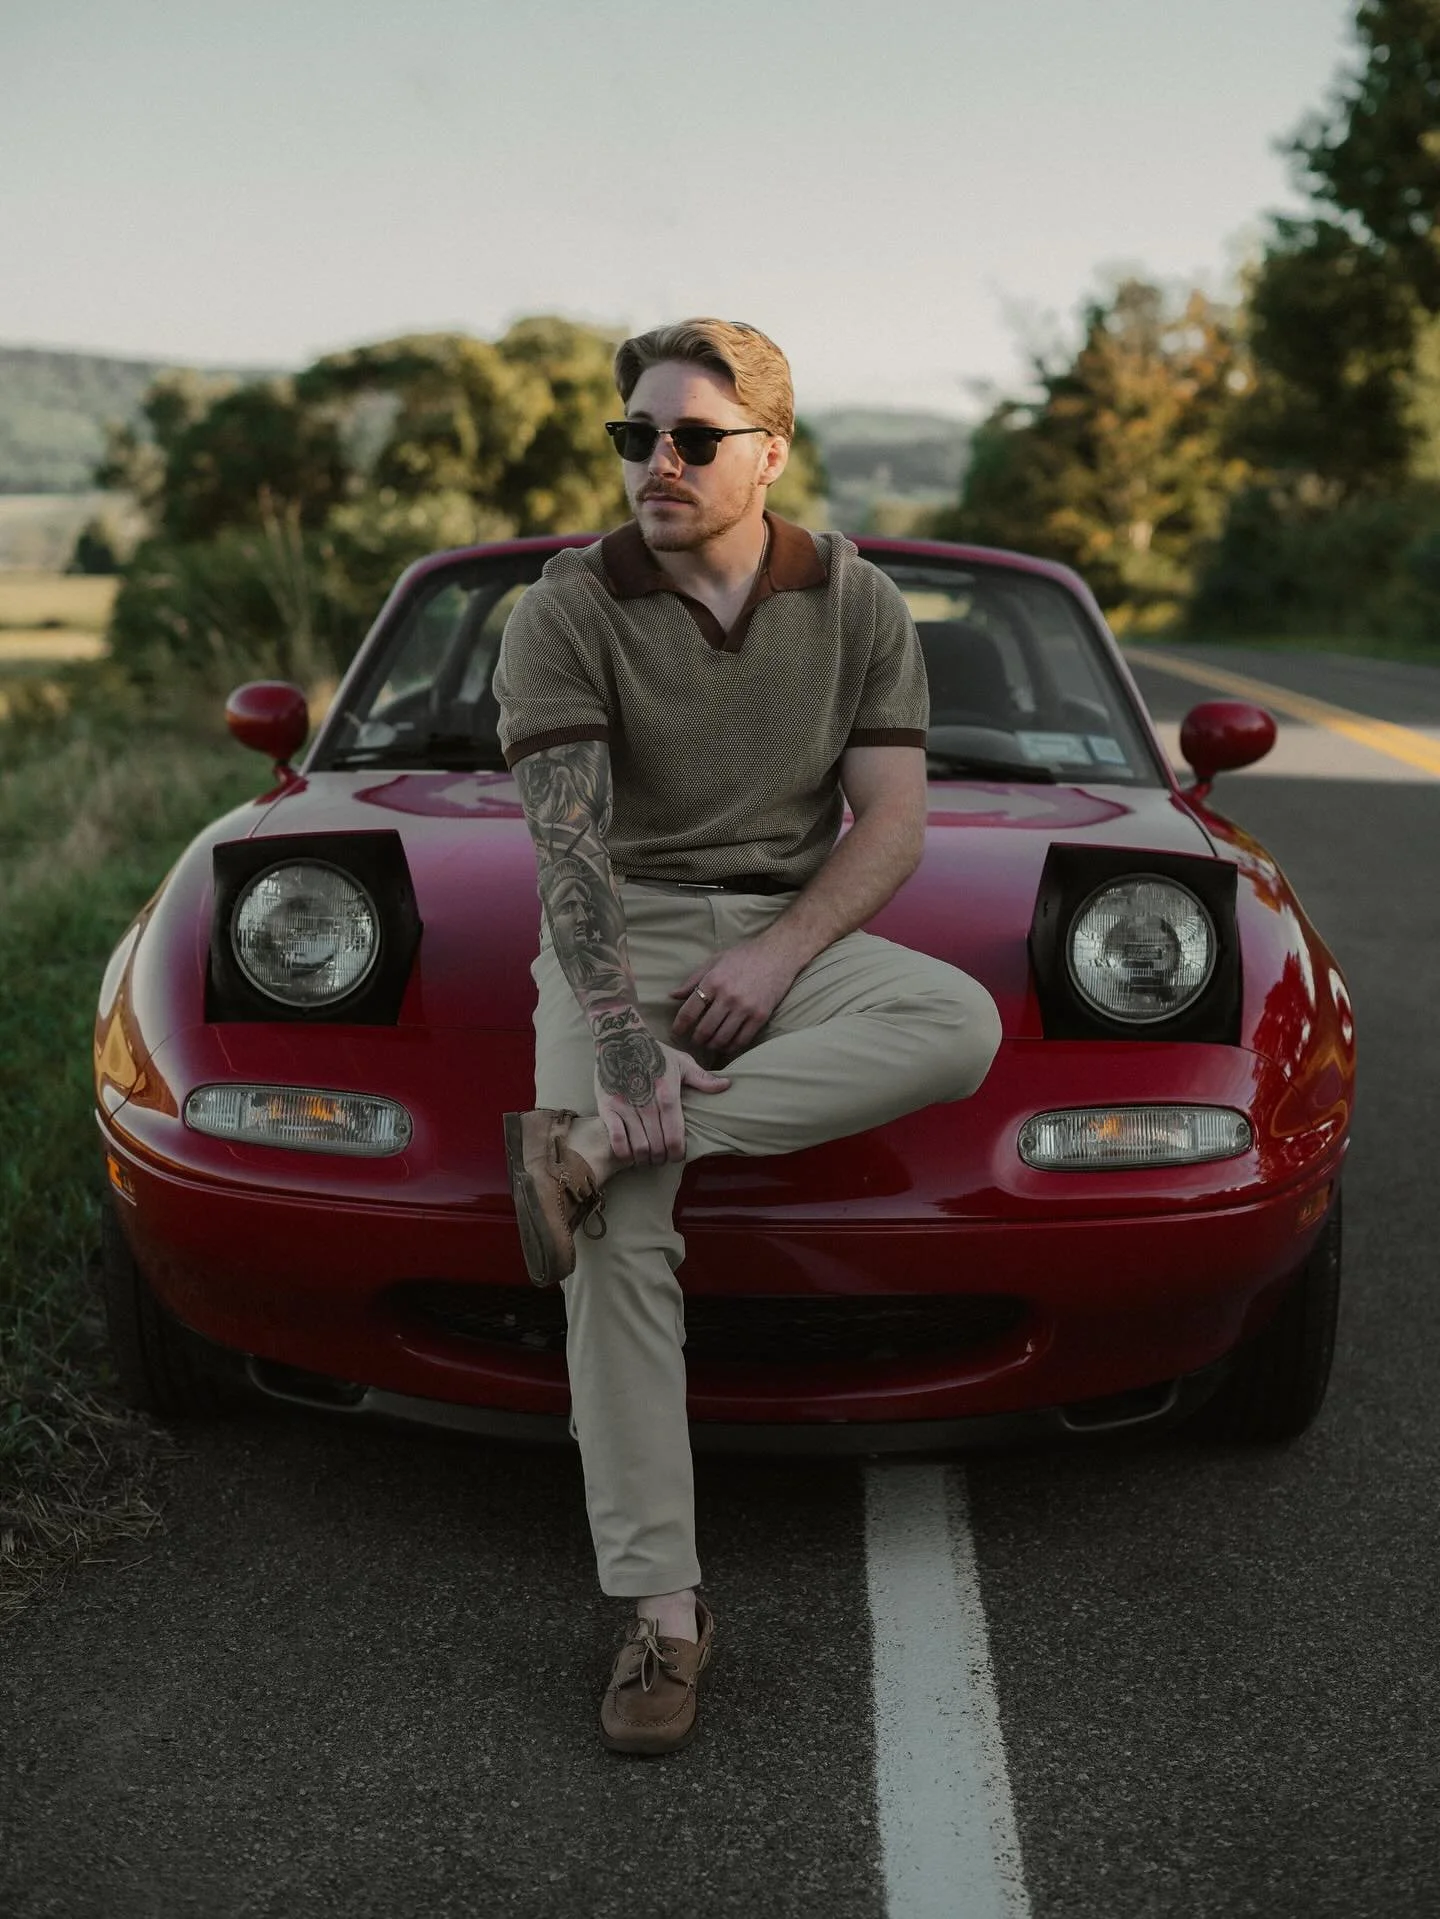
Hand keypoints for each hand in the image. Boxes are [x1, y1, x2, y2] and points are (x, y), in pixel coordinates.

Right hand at [593, 1019, 730, 1167]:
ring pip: (638, 1147)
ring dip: (645, 1158)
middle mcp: (647, 1103)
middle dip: (662, 1158)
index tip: (677, 1155)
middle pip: (658, 1146)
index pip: (675, 1136)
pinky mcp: (606, 1107)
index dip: (677, 1152)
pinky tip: (628, 1153)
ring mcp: (624, 1106)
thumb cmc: (653, 1051)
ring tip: (647, 1158)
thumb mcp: (681, 1062)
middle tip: (662, 1158)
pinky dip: (623, 1152)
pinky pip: (615, 1139)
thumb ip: (702, 1078)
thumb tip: (726, 1086)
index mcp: (668, 1094)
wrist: (618, 1037)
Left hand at [669, 935, 801, 1058]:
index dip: (679, 1026)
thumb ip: (693, 980)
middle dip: (696, 1039)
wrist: (778, 954)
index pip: (689, 1011)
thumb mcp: (715, 961)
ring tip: (709, 1043)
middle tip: (694, 1040)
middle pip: (704, 1029)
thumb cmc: (744, 955)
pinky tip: (727, 1045)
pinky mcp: (760, 1016)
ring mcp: (745, 1008)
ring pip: (722, 1038)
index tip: (676, 1032)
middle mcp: (728, 997)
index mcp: (713, 981)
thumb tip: (672, 996)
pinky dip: (731, 1047)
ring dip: (712, 1045)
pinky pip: (742, 1040)